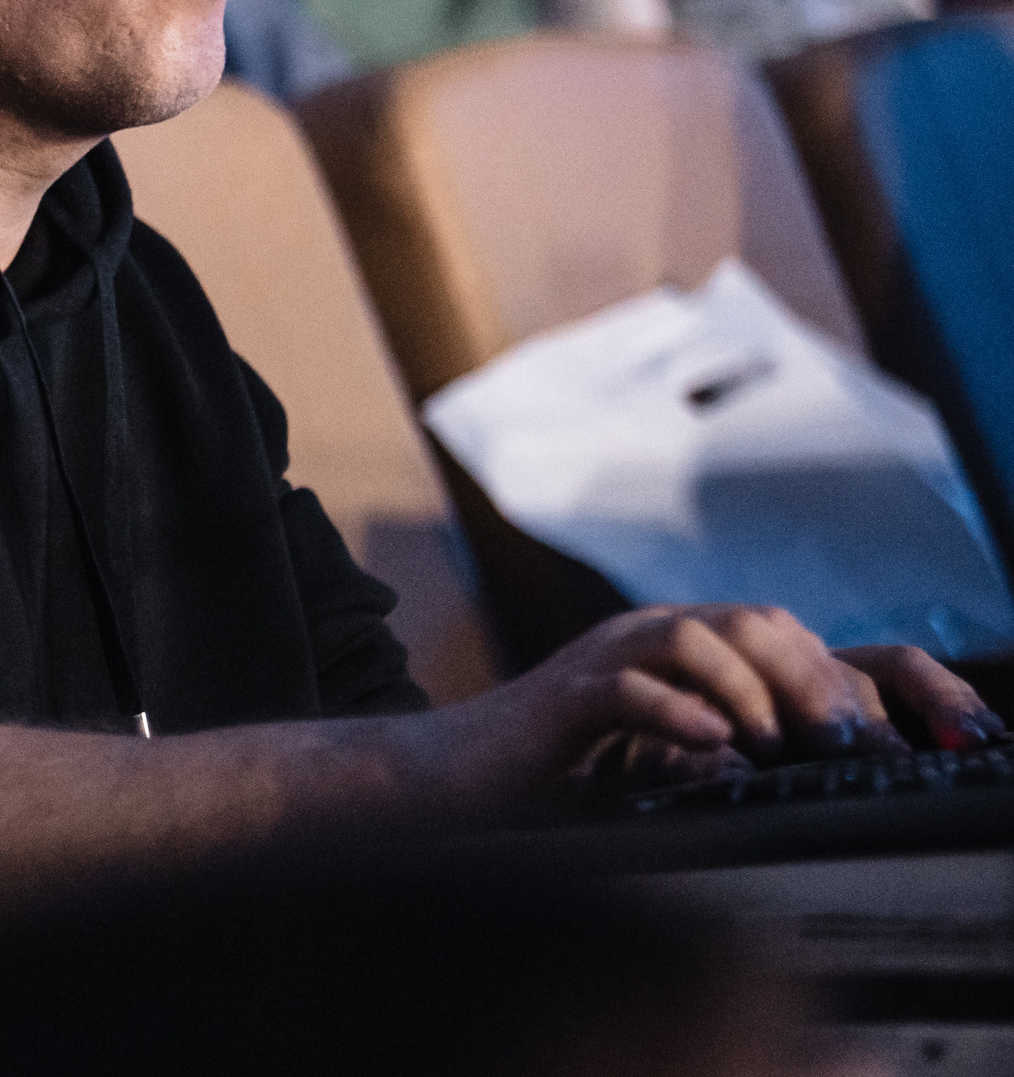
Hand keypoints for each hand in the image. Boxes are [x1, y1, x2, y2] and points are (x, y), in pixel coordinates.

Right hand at [415, 605, 998, 804]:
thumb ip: (737, 752)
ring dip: (756, 688)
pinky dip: (679, 712)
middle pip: (763, 622)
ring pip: (704, 633)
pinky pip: (630, 685)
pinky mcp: (564, 696)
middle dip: (820, 680)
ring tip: (777, 745)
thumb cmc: (562, 777)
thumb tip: (839, 768)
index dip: (888, 674)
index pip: (806, 639)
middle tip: (850, 745)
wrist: (451, 779)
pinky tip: (712, 747)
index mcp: (694, 655)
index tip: (951, 733)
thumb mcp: (670, 765)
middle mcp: (657, 640)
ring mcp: (608, 658)